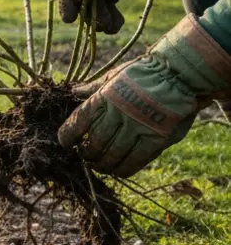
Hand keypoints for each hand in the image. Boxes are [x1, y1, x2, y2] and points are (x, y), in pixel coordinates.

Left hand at [57, 66, 199, 176]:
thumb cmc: (143, 73)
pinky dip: (124, 170)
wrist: (179, 74)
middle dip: (87, 154)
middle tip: (86, 156)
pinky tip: (119, 171)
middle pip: (94, 143)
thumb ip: (94, 88)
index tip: (66, 143)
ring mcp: (138, 127)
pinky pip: (135, 161)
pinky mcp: (157, 138)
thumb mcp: (115, 75)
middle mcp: (118, 113)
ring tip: (100, 166)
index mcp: (104, 97)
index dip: (67, 137)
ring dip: (103, 165)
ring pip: (112, 156)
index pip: (78, 122)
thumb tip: (73, 91)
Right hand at [58, 0, 202, 34]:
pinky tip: (117, 24)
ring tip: (112, 28)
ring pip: (93, 9)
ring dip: (101, 20)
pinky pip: (105, 11)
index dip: (66, 4)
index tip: (69, 20)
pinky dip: (110, 19)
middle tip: (101, 27)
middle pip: (81, 2)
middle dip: (90, 15)